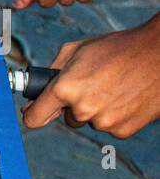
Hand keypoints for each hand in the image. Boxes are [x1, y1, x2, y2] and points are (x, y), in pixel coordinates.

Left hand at [22, 16, 159, 137]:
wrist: (159, 54)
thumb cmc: (117, 48)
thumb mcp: (76, 50)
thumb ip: (50, 74)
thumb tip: (32, 98)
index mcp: (65, 89)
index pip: (34, 118)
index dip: (32, 114)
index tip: (34, 112)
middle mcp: (82, 110)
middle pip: (66, 118)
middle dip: (74, 104)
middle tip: (94, 84)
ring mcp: (104, 122)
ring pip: (90, 122)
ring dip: (96, 109)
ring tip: (114, 86)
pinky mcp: (123, 130)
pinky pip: (110, 126)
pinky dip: (116, 115)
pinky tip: (126, 96)